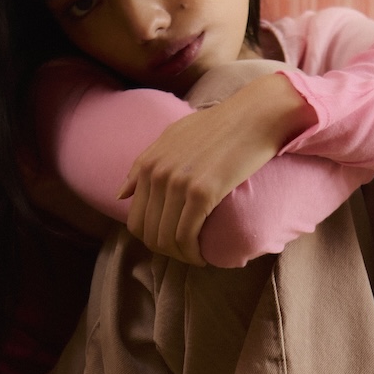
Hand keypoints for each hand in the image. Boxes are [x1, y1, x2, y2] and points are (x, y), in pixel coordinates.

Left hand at [116, 72, 313, 264]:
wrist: (253, 115)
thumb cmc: (218, 126)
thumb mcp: (173, 137)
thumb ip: (145, 164)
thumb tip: (121, 195)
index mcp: (148, 163)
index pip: (135, 220)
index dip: (152, 239)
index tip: (172, 243)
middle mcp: (158, 174)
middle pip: (150, 233)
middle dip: (167, 251)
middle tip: (187, 254)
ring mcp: (178, 183)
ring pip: (168, 239)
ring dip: (181, 256)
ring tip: (197, 257)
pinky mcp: (202, 193)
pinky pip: (187, 236)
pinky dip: (193, 253)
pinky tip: (203, 257)